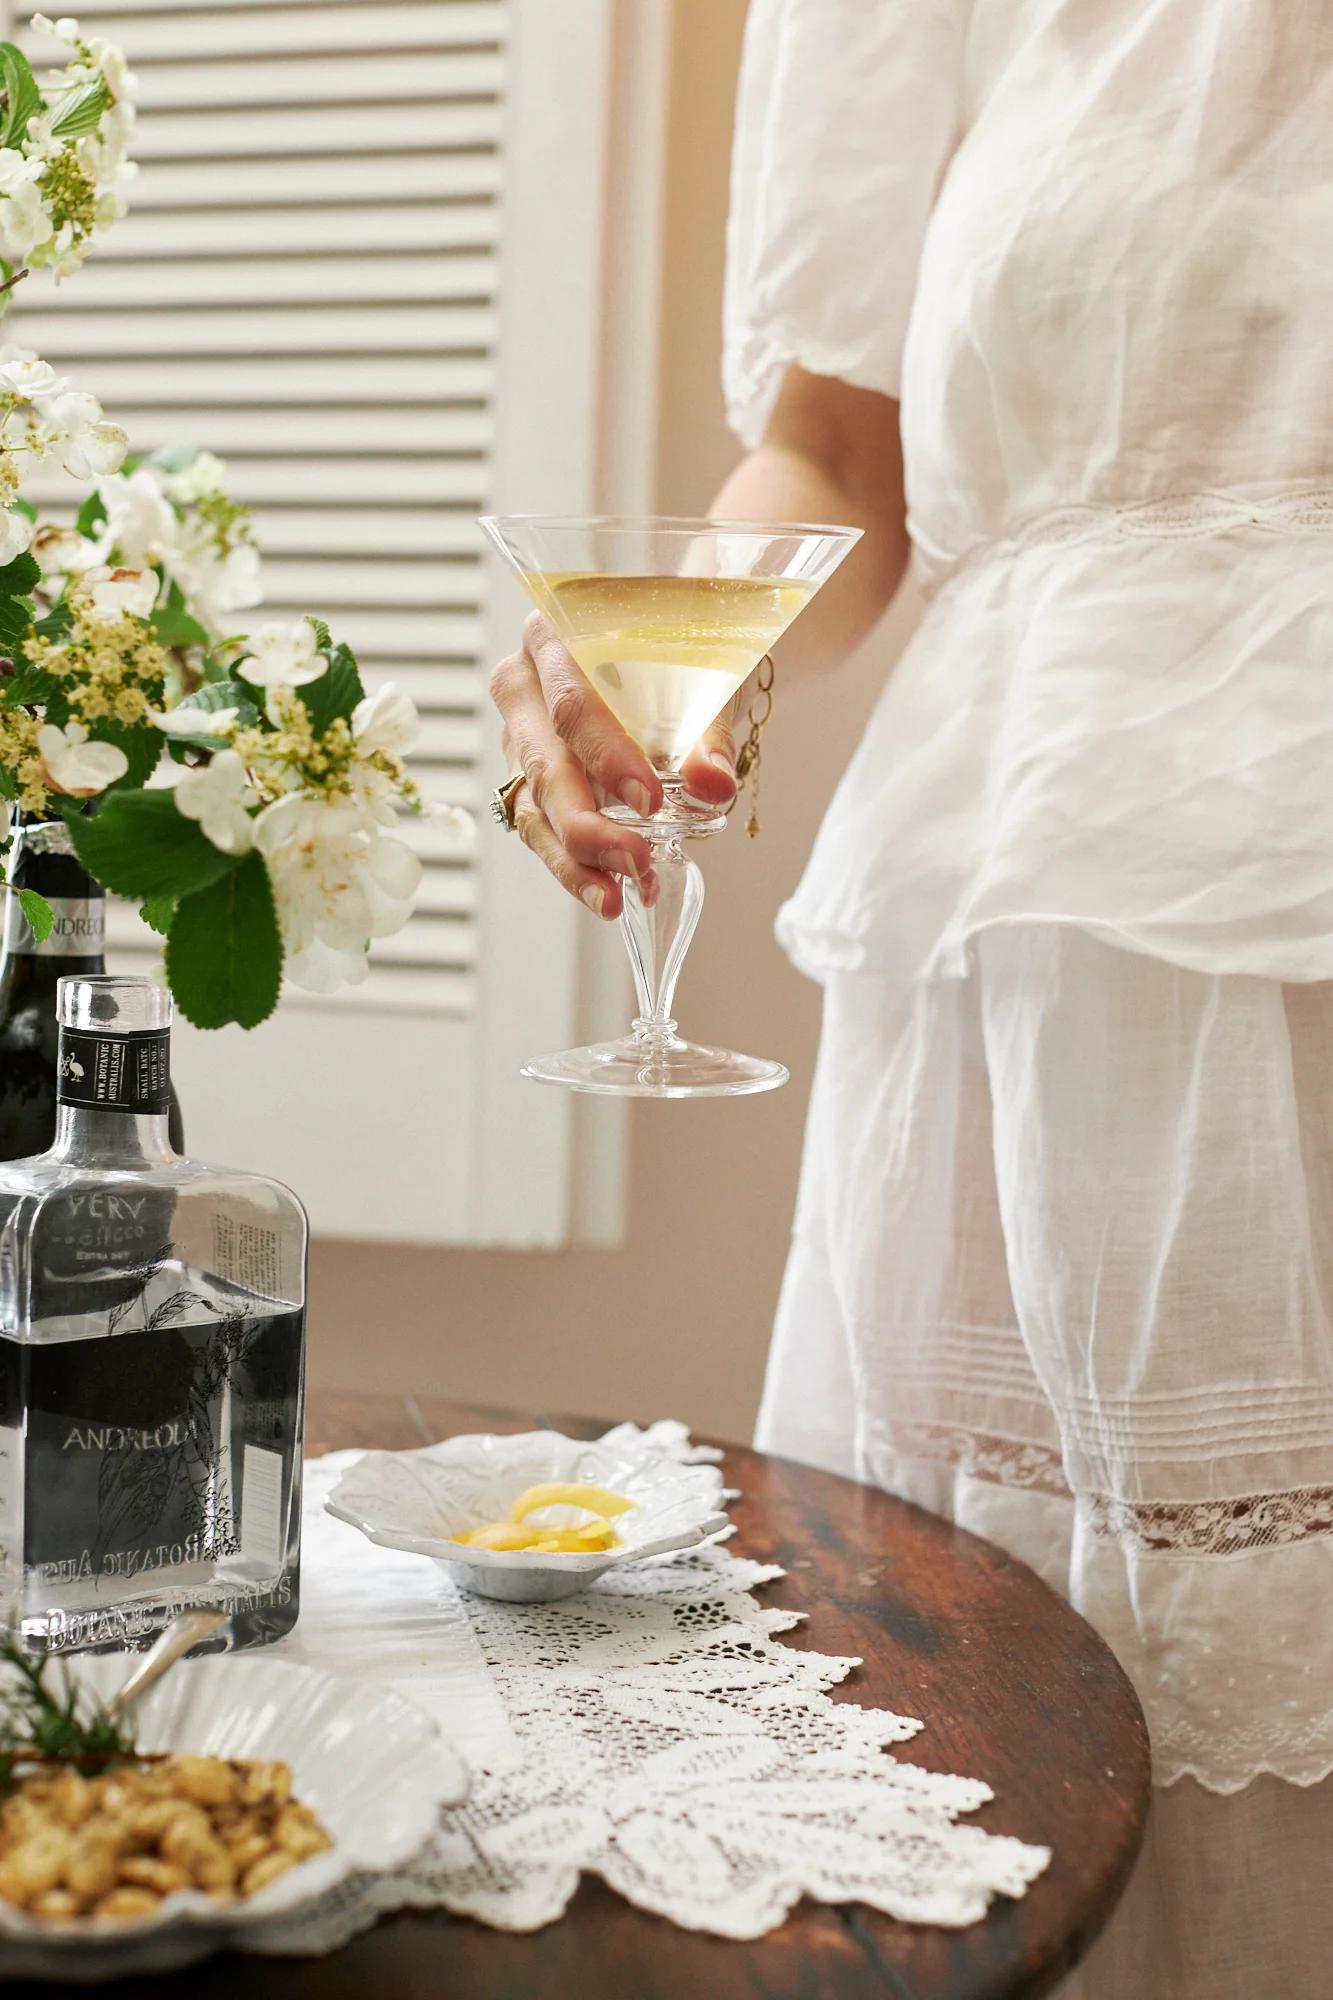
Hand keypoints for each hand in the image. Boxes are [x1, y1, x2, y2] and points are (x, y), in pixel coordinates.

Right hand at [489, 611, 737, 919]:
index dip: (606, 755)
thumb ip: (708, 733)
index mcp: (555, 636)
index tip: (648, 800)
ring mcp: (520, 738)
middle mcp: (525, 686)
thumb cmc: (682, 655)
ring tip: (614, 899)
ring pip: (533, 808)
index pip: (571, 702)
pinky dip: (577, 867)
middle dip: (587, 824)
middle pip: (544, 763)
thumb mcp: (705, 679)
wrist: (679, 661)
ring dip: (574, 861)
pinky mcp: (528, 782)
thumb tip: (713, 785)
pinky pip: (541, 831)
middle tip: (634, 863)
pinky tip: (613, 893)